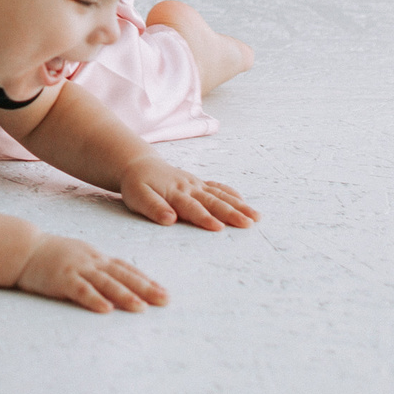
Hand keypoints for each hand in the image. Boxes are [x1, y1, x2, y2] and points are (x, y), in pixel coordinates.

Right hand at [14, 235, 166, 313]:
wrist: (23, 248)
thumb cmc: (50, 255)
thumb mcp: (78, 256)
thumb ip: (97, 267)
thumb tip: (119, 280)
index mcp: (95, 257)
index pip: (125, 268)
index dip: (145, 280)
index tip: (163, 292)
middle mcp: (90, 261)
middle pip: (122, 275)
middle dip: (145, 288)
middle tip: (164, 300)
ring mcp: (76, 269)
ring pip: (105, 282)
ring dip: (124, 295)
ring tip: (141, 308)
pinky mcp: (61, 279)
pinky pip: (80, 290)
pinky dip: (94, 299)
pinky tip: (106, 309)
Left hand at [115, 158, 258, 230]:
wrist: (139, 165)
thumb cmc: (137, 185)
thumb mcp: (137, 197)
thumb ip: (153, 208)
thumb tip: (170, 219)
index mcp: (174, 192)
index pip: (192, 208)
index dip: (205, 218)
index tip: (219, 228)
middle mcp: (189, 187)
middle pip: (212, 201)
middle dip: (231, 213)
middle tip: (248, 223)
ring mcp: (196, 184)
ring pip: (220, 195)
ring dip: (239, 205)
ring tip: (256, 217)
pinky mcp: (199, 183)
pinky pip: (217, 187)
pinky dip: (231, 193)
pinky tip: (243, 202)